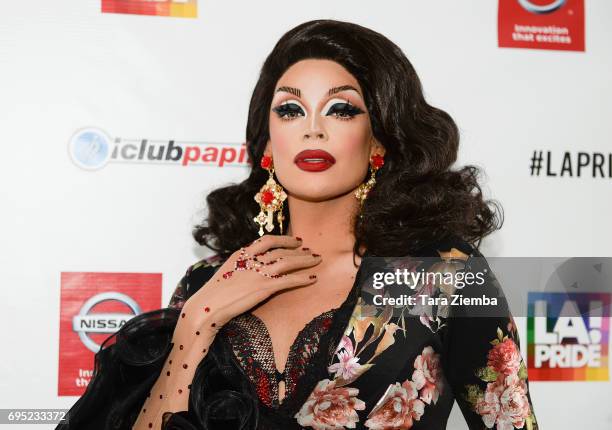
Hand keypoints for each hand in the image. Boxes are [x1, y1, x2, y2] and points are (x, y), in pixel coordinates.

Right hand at [177, 234, 321, 334]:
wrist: (207, 307)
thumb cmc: (214, 295)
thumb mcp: (226, 273)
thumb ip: (240, 267)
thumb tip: (251, 268)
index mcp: (241, 254)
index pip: (267, 240)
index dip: (284, 239)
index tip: (295, 241)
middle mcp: (252, 259)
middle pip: (281, 250)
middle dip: (298, 250)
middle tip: (310, 250)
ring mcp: (258, 273)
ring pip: (288, 261)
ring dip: (304, 260)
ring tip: (316, 260)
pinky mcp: (264, 287)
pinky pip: (289, 280)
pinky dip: (303, 278)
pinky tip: (312, 278)